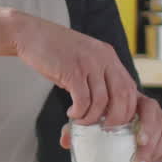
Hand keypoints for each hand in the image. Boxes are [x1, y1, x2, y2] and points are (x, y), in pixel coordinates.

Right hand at [12, 14, 138, 125]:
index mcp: (108, 56)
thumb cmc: (55, 51)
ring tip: (81, 120)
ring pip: (101, 101)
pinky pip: (82, 100)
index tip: (116, 121)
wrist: (31, 34)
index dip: (127, 109)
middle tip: (103, 127)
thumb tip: (103, 107)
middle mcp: (103, 58)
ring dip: (92, 117)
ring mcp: (88, 63)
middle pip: (122, 95)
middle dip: (115, 118)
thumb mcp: (84, 58)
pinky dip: (79, 112)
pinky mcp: (72, 70)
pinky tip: (72, 112)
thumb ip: (96, 77)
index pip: (130, 87)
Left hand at [59, 94, 161, 161]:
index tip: (138, 141)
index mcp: (135, 100)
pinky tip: (156, 159)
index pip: (148, 107)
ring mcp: (161, 120)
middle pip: (160, 122)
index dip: (147, 125)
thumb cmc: (102, 116)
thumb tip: (65, 142)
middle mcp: (151, 109)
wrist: (116, 112)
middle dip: (152, 145)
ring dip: (159, 152)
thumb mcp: (90, 118)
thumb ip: (77, 127)